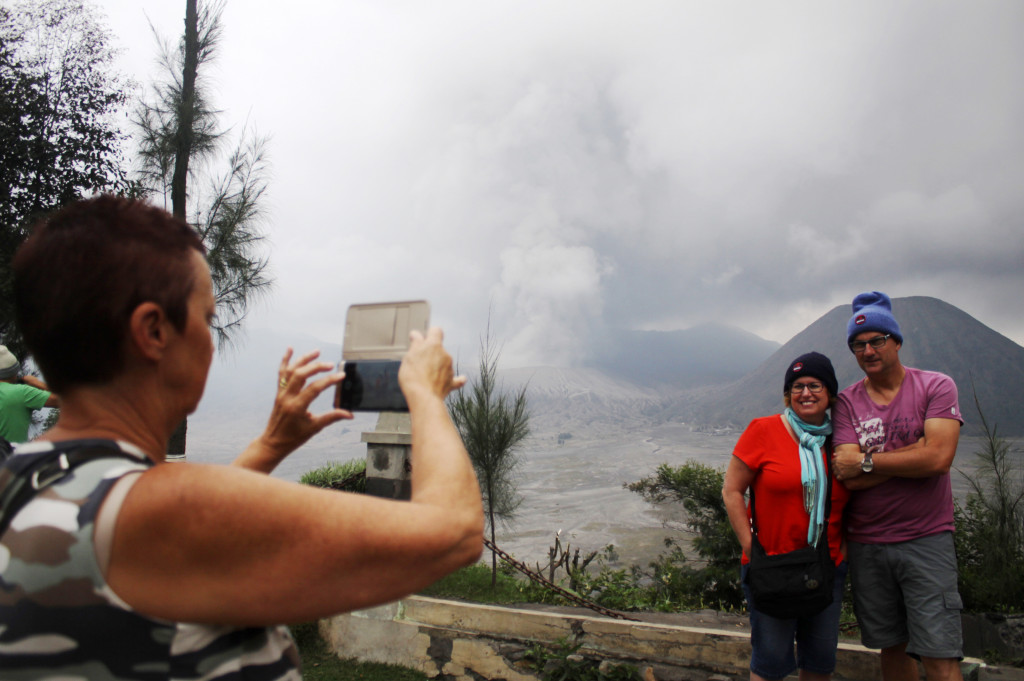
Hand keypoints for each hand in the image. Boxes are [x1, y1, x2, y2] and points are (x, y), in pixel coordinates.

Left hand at [242, 349, 350, 470]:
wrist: (273, 442)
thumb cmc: (293, 437)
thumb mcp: (314, 428)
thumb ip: (332, 418)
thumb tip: (349, 414)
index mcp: (296, 407)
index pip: (314, 389)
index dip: (329, 381)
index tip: (341, 375)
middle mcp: (287, 397)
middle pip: (301, 375)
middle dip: (316, 367)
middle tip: (330, 365)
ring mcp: (281, 393)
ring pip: (290, 371)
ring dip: (303, 359)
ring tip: (317, 352)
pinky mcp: (279, 392)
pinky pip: (281, 373)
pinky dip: (285, 360)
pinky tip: (290, 349)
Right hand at [398, 328, 465, 404]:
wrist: (423, 398)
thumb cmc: (413, 376)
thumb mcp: (409, 357)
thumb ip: (416, 344)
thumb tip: (417, 334)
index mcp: (434, 345)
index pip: (436, 331)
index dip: (429, 334)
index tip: (423, 339)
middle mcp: (445, 354)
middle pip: (439, 349)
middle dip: (430, 354)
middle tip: (418, 363)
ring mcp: (450, 369)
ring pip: (444, 363)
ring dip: (437, 366)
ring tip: (424, 377)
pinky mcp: (451, 382)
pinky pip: (456, 379)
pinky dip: (457, 379)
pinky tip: (461, 379)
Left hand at [832, 449, 864, 480]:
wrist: (862, 462)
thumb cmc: (855, 456)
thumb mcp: (846, 452)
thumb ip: (838, 453)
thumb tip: (834, 454)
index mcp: (837, 459)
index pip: (832, 462)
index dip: (835, 463)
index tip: (838, 464)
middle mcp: (837, 465)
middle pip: (833, 468)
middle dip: (836, 468)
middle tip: (840, 469)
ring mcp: (839, 470)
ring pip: (835, 473)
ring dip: (837, 473)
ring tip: (841, 473)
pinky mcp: (843, 476)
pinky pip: (838, 478)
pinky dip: (840, 477)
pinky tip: (843, 477)